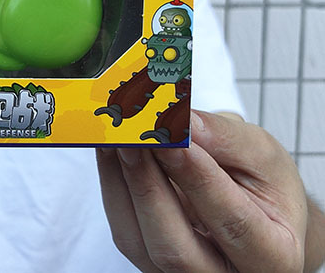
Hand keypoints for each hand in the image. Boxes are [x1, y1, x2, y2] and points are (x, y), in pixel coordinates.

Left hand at [96, 110, 323, 271]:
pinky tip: (109, 148)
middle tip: (131, 136)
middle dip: (148, 185)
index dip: (198, 180)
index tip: (173, 139)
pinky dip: (112, 182)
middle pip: (175, 248)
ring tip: (114, 135)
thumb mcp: (261, 154)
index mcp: (272, 256)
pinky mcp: (146, 256)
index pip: (232, 224)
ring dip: (121, 181)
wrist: (253, 207)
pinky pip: (122, 226)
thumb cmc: (262, 183)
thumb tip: (182, 123)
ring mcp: (179, 272)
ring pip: (137, 240)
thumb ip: (225, 139)